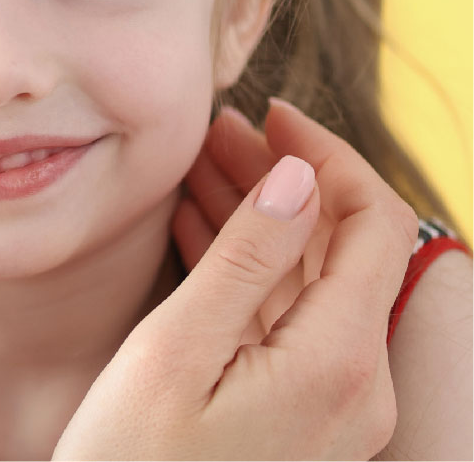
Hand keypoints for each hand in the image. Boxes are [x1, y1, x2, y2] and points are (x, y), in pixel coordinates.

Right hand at [54, 98, 421, 459]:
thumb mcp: (174, 353)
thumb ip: (244, 261)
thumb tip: (298, 180)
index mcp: (337, 363)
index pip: (368, 224)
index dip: (323, 155)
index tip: (265, 114)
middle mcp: (356, 389)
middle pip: (339, 253)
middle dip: (281, 181)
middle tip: (213, 134)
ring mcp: (332, 413)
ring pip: (309, 288)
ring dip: (260, 223)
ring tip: (194, 172)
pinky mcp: (300, 428)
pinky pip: (287, 330)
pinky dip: (248, 276)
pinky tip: (198, 238)